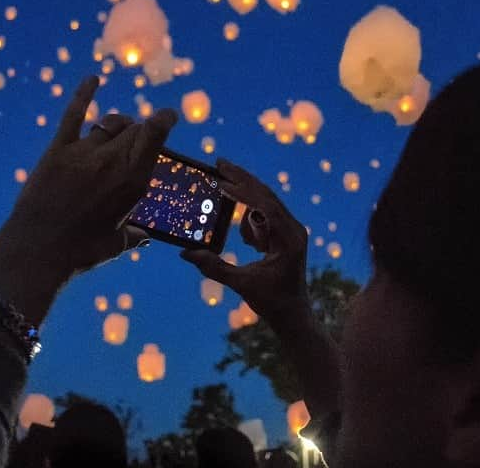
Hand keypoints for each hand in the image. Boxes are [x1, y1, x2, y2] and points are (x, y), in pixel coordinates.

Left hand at [0, 76, 177, 322]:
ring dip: (117, 124)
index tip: (168, 115)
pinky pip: (74, 115)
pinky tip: (92, 79)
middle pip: (132, 129)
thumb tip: (143, 237)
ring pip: (108, 124)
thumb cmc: (80, 252)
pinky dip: (83, 94)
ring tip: (119, 128)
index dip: (163, 121)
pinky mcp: (58, 149)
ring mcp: (84, 152)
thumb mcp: (114, 245)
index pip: (153, 137)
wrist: (36, 251)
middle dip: (139, 130)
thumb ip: (132, 235)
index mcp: (132, 182)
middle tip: (138, 137)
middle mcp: (112, 160)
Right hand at [180, 158, 309, 325]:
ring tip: (238, 222)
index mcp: (288, 239)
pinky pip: (266, 214)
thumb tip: (185, 253)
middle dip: (241, 178)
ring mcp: (292, 229)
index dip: (242, 191)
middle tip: (219, 163)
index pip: (265, 206)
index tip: (220, 180)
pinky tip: (249, 242)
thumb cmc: (271, 302)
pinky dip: (251, 220)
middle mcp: (294, 229)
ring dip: (246, 204)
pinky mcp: (287, 232)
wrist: (294, 316)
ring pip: (265, 202)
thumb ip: (214, 267)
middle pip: (266, 194)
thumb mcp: (241, 285)